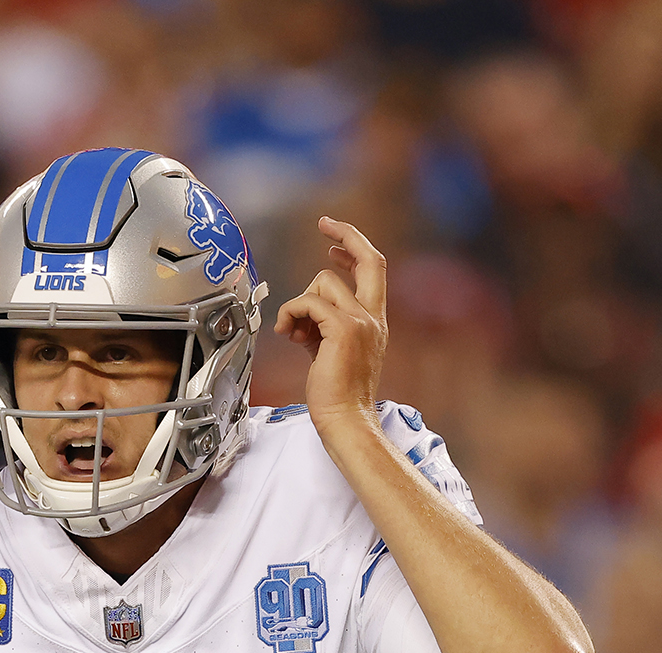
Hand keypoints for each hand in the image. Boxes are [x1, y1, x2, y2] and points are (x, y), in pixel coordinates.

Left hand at [273, 217, 389, 427]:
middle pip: (368, 259)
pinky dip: (291, 314)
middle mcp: (373, 317)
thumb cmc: (335, 394)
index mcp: (374, 321)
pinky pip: (308, 302)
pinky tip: (288, 334)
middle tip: (324, 223)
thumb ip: (322, 326)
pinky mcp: (343, 330)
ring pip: (323, 282)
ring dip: (299, 304)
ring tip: (294, 332)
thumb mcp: (330, 351)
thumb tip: (299, 317)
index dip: (354, 248)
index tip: (333, 243)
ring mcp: (361, 322)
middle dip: (346, 233)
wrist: (346, 420)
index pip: (374, 271)